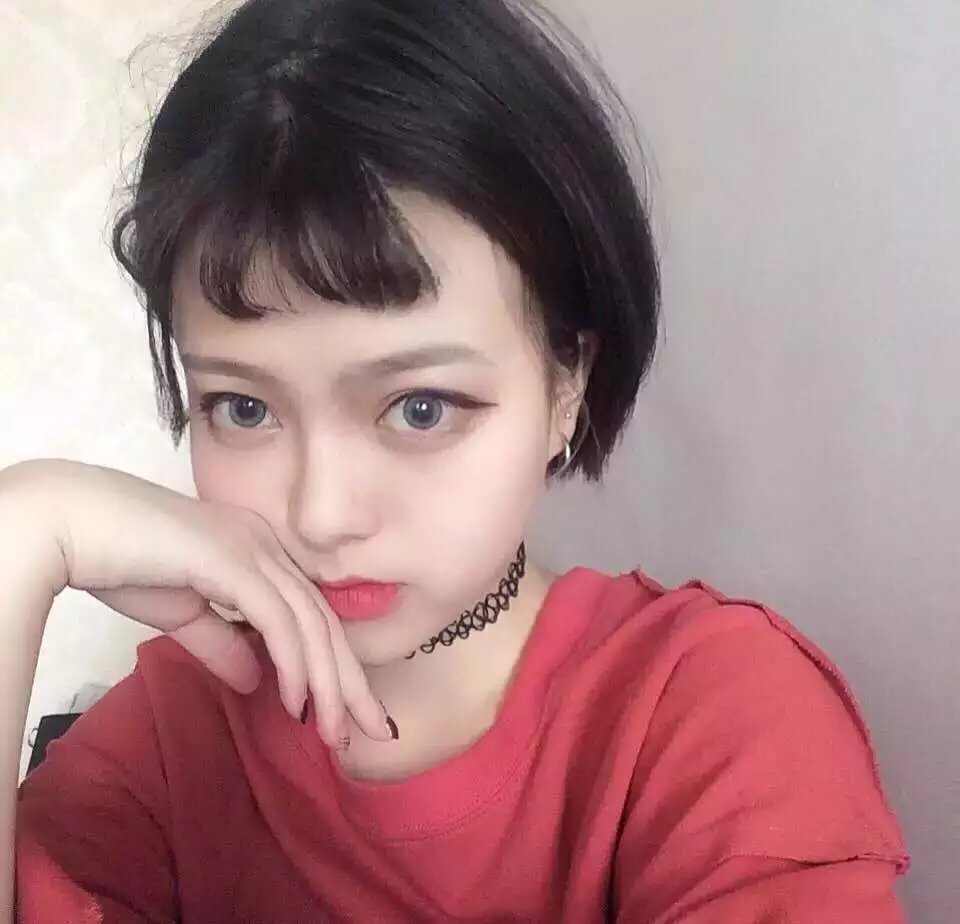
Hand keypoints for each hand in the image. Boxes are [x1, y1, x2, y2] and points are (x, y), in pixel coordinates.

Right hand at [0, 459, 391, 746]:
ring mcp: (255, 550)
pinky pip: (279, 620)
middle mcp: (269, 548)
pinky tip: (299, 703)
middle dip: (352, 682)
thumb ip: (222, 644)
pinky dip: (294, 664)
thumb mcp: (183, 615)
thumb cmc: (122, 562)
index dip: (335, 665)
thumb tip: (255, 683)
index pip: (311, 615)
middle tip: (376, 730)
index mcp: (261, 554)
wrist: (74, 524)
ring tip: (338, 733)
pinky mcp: (234, 561)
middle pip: (324, 622)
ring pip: (310, 625)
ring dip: (328, 684)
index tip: (349, 713)